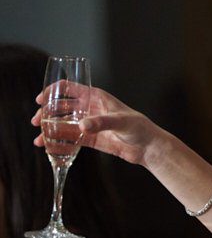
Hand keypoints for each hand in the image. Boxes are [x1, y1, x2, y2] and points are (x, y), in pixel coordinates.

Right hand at [33, 84, 163, 166]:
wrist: (148, 148)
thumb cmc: (139, 128)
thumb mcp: (120, 121)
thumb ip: (101, 123)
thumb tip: (81, 126)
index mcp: (95, 97)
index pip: (68, 88)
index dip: (52, 91)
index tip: (40, 100)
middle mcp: (89, 109)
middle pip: (61, 107)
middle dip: (46, 113)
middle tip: (37, 122)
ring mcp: (89, 124)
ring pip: (64, 125)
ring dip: (50, 131)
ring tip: (40, 140)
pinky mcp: (91, 139)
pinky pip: (71, 140)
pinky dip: (60, 144)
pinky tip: (50, 149)